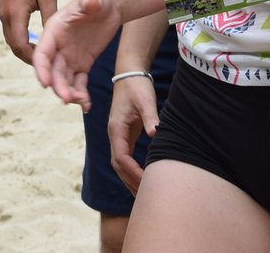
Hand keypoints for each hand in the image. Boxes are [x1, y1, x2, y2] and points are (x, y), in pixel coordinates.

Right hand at [0, 0, 58, 64]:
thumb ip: (50, 16)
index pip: (20, 44)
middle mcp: (5, 15)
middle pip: (14, 46)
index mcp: (15, 12)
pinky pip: (12, 33)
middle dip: (28, 58)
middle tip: (47, 66)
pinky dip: (22, 42)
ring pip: (11, 41)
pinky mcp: (5, 12)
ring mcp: (3, 14)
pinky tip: (37, 45)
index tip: (48, 63)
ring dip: (24, 51)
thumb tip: (54, 38)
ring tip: (43, 59)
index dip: (32, 57)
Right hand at [32, 0, 121, 108]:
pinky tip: (86, 105)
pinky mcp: (82, 63)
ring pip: (64, 80)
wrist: (110, 4)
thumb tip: (92, 2)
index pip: (42, 53)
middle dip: (58, 86)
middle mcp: (58, 45)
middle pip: (52, 71)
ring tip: (81, 102)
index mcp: (54, 30)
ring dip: (69, 93)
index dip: (41, 69)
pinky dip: (81, 94)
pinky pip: (78, 82)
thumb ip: (91, 1)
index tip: (45, 84)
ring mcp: (69, 56)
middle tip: (68, 100)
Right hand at [109, 74, 158, 194]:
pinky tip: (143, 179)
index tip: (147, 181)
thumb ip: (150, 117)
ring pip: (120, 163)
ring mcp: (118, 135)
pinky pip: (125, 157)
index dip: (132, 172)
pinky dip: (132, 170)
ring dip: (129, 179)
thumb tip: (155, 133)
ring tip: (143, 195)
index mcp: (116, 128)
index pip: (120, 157)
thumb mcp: (145, 100)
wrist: (129, 72)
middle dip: (130, 181)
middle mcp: (114, 134)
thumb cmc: (137, 85)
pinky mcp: (125, 134)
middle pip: (118, 165)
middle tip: (146, 196)